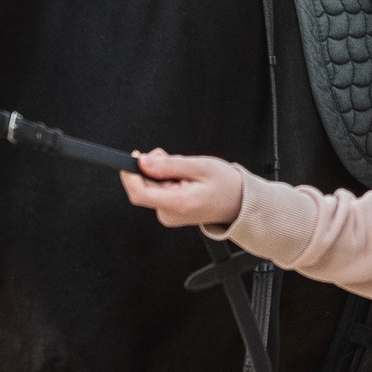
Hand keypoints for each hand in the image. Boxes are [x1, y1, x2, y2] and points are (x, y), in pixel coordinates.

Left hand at [119, 148, 245, 227]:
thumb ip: (169, 165)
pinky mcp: (170, 212)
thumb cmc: (226, 185)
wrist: (240, 202)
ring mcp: (169, 215)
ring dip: (161, 173)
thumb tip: (143, 162)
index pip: (140, 193)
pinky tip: (182, 177)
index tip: (134, 157)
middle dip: (151, 168)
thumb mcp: (199, 166)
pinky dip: (166, 180)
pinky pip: (159, 192)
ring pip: (151, 187)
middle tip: (170, 157)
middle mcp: (170, 214)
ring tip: (183, 170)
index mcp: (178, 203)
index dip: (131, 174)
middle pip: (144, 187)